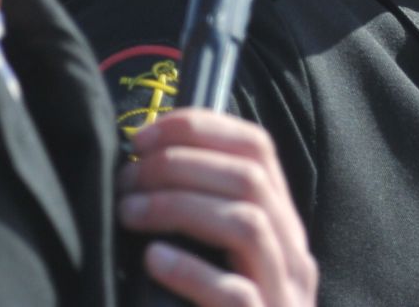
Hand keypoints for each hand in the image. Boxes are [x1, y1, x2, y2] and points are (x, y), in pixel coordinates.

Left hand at [119, 110, 317, 306]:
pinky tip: (152, 261)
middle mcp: (292, 258)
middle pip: (250, 179)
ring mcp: (283, 298)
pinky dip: (191, 270)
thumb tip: (143, 169)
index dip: (201, 128)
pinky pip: (235, 294)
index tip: (144, 135)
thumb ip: (203, 223)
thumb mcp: (221, 266)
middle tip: (126, 179)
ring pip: (247, 224)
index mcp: (282, 231)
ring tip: (130, 212)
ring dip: (180, 206)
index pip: (258, 150)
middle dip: (180, 164)